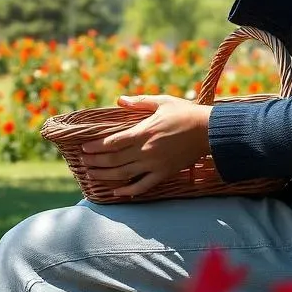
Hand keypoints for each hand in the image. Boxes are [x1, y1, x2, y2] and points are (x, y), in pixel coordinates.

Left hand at [81, 96, 213, 196]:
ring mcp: (154, 164)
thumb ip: (139, 101)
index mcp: (144, 132)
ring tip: (92, 175)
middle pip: (115, 160)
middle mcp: (146, 151)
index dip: (97, 147)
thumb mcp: (161, 101)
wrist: (208, 131)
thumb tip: (120, 100)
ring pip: (124, 174)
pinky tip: (117, 192)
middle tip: (83, 164)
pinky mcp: (164, 173)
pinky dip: (128, 191)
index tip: (84, 149)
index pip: (113, 143)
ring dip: (106, 176)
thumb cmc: (184, 113)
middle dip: (96, 162)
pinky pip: (143, 186)